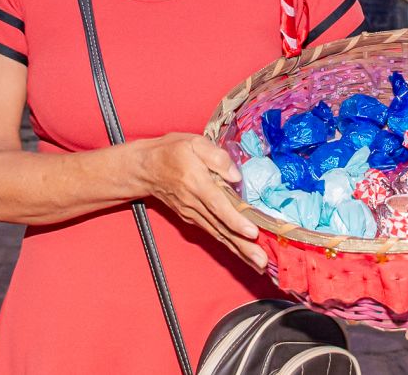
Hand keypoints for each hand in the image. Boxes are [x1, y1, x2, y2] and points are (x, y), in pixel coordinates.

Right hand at [137, 133, 265, 271]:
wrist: (146, 168)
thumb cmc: (172, 151)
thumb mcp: (194, 142)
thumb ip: (216, 156)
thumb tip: (236, 176)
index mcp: (196, 182)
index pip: (217, 205)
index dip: (235, 220)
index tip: (252, 232)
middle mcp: (194, 203)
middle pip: (221, 227)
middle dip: (242, 245)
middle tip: (262, 261)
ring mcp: (192, 214)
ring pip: (218, 234)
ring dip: (239, 251)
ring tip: (259, 264)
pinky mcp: (192, 219)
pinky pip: (214, 233)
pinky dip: (229, 245)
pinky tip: (244, 254)